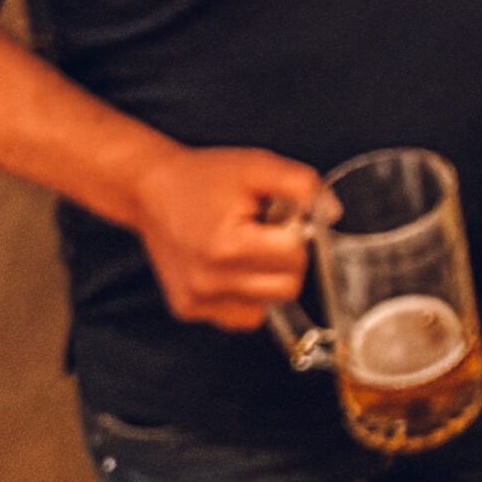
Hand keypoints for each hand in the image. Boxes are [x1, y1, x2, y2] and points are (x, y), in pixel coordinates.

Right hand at [129, 144, 319, 329]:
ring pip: (266, 306)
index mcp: (228, 246)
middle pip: (287, 288)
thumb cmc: (204, 177)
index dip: (296, 235)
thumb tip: (331, 215)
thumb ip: (302, 185)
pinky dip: (244, 294)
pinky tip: (228, 267)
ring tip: (242, 247)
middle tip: (263, 233)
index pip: (296, 258)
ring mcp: (196, 300)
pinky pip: (241, 315)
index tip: (278, 218)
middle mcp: (209, 281)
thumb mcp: (257, 166)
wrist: (150, 190)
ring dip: (265, 279)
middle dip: (286, 261)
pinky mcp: (188, 309)